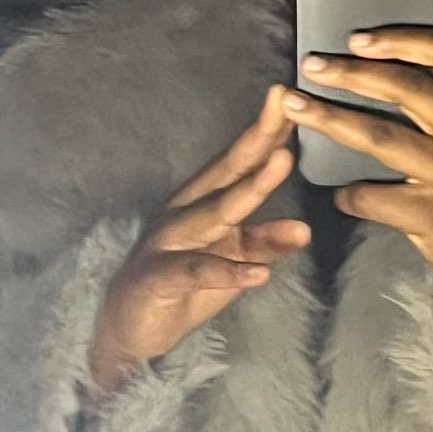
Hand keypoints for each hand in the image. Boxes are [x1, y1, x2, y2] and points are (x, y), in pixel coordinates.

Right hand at [88, 86, 309, 393]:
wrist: (128, 331)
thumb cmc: (182, 289)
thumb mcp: (231, 263)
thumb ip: (263, 243)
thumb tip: (304, 229)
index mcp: (202, 204)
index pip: (240, 163)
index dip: (267, 132)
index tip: (296, 100)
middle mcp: (185, 213)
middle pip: (228, 172)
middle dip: (259, 138)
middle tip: (288, 106)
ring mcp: (169, 243)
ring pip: (215, 212)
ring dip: (251, 188)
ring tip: (283, 162)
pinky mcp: (159, 279)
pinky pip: (197, 272)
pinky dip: (228, 272)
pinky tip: (257, 274)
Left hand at [284, 30, 432, 331]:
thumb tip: (380, 62)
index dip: (399, 39)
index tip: (357, 39)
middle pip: (407, 88)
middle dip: (352, 73)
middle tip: (312, 65)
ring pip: (382, 137)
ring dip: (331, 119)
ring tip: (296, 108)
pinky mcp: (432, 216)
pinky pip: (375, 197)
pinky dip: (349, 193)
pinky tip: (338, 192)